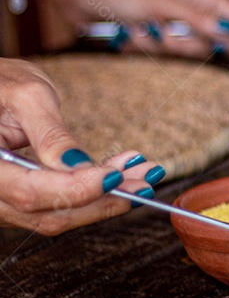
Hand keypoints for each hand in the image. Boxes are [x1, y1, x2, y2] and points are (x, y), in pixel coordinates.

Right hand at [0, 59, 161, 233]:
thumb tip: (78, 165)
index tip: (115, 176)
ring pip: (58, 214)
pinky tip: (122, 176)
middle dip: (104, 198)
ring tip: (142, 174)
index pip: (30, 191)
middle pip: (49, 212)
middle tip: (145, 180)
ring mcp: (3, 202)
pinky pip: (58, 206)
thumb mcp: (26, 96)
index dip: (76, 189)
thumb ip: (50, 134)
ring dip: (106, 198)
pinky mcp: (20, 200)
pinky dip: (93, 194)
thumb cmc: (0, 83)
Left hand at [45, 0, 228, 58]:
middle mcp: (195, 7)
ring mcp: (178, 22)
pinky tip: (134, 32)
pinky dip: (149, 46)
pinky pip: (168, 52)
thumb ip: (199, 19)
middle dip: (187, 41)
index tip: (222, 46)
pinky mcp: (162, 34)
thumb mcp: (162, 5)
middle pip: (215, 40)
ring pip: (189, 49)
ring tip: (143, 27)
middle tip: (165, 29)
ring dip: (163, 44)